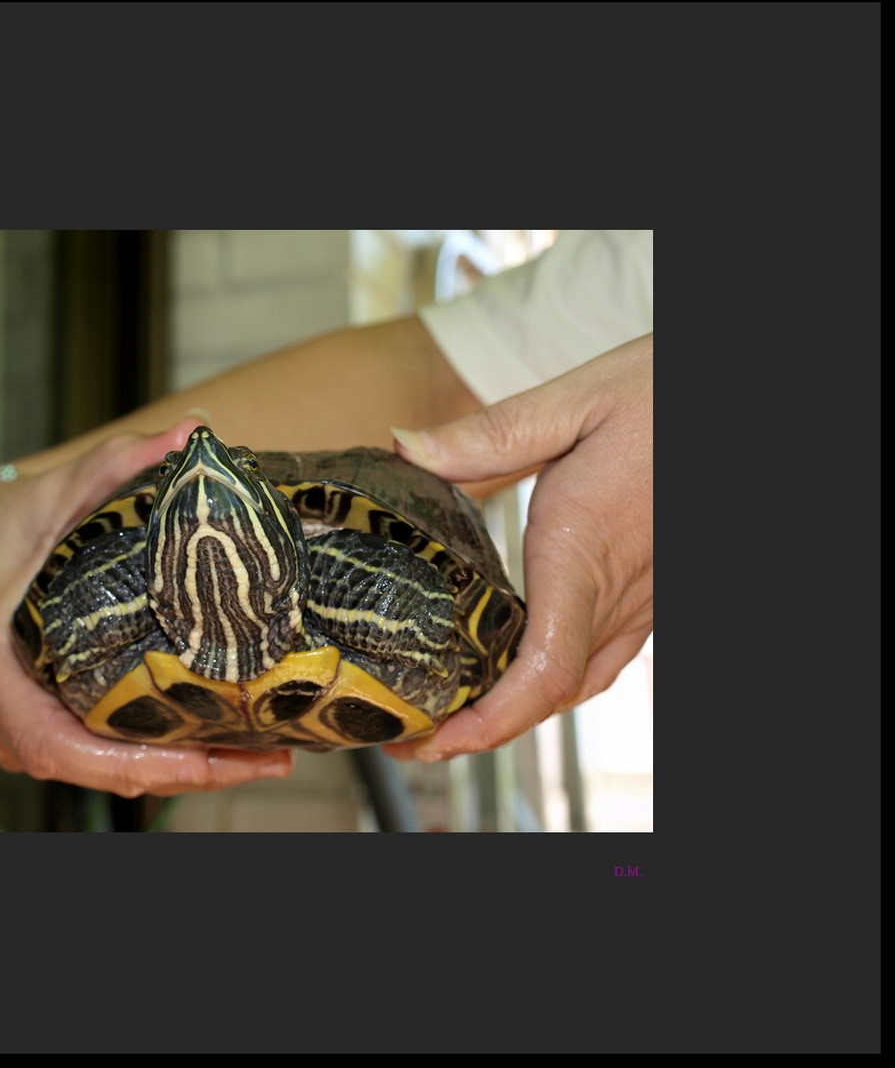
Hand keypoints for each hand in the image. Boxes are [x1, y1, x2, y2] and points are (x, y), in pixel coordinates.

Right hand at [0, 417, 295, 796]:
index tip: (203, 761)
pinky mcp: (22, 724)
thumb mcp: (51, 490)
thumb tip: (191, 431)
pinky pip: (84, 754)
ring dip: (170, 770)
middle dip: (181, 772)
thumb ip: (116, 460)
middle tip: (267, 761)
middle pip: (90, 768)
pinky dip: (143, 756)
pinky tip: (206, 744)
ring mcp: (2, 726)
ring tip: (256, 756)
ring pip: (91, 768)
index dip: (131, 763)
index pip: (56, 743)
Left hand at [386, 334, 652, 761]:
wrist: (727, 396)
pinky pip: (605, 656)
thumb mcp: (574, 400)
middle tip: (415, 736)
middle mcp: (618, 589)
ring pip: (579, 682)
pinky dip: (557, 680)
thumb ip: (489, 434)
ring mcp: (643, 597)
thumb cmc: (661, 393)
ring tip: (454, 716)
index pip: (543, 668)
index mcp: (584, 550)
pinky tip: (520, 672)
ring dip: (517, 711)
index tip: (437, 740)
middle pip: (551, 692)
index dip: (490, 721)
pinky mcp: (652, 590)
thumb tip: (406, 448)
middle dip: (481, 729)